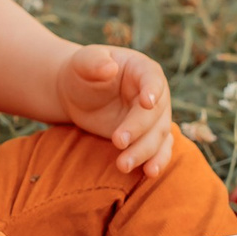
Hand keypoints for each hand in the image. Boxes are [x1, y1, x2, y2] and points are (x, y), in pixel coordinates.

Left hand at [56, 44, 173, 175]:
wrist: (78, 94)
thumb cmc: (82, 73)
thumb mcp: (83, 62)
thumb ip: (94, 62)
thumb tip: (109, 67)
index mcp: (143, 70)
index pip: (153, 79)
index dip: (152, 90)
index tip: (147, 103)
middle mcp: (155, 95)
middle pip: (156, 115)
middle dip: (139, 130)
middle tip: (118, 142)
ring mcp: (153, 118)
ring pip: (158, 137)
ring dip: (145, 152)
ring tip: (123, 165)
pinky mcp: (146, 137)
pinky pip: (158, 150)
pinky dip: (156, 161)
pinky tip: (148, 173)